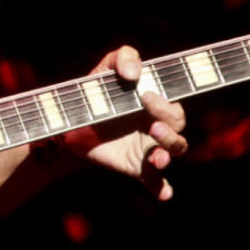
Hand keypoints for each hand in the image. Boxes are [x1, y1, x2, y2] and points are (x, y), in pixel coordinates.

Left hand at [62, 45, 188, 199]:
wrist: (71, 123)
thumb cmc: (96, 92)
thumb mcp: (106, 67)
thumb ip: (123, 57)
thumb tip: (133, 72)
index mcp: (156, 102)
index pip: (173, 103)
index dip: (165, 102)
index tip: (146, 96)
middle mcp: (158, 124)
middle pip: (178, 127)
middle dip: (168, 126)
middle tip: (150, 125)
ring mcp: (150, 147)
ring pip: (174, 152)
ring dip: (169, 153)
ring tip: (157, 156)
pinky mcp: (138, 167)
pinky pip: (156, 182)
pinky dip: (162, 188)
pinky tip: (163, 193)